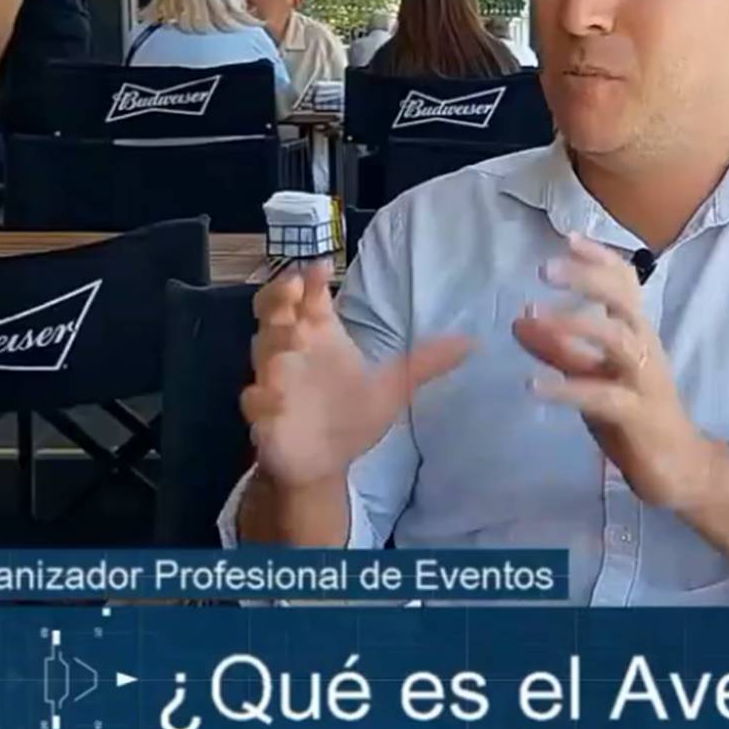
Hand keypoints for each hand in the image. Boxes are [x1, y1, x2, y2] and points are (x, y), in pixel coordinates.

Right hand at [240, 260, 470, 493]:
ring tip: (293, 333)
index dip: (311, 281)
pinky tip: (272, 396)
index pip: (311, 298)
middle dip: (278, 296)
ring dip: (275, 340)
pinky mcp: (264, 413)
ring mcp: (275, 379)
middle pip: (273, 310)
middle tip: (292, 286)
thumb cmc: (352, 416)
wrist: (326, 461)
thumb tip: (472, 342)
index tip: (319, 268)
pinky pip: (256, 399)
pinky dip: (262, 397)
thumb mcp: (394, 388)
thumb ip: (426, 363)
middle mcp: (294, 350)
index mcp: (321, 335)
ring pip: (263, 349)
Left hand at [511, 234, 717, 511]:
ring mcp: (643, 381)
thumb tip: (518, 320)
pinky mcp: (637, 415)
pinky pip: (602, 396)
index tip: (567, 237)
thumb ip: (558, 349)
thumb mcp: (591, 376)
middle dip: (587, 276)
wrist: (682, 468)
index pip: (624, 283)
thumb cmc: (635, 416)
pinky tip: (533, 385)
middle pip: (623, 299)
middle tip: (545, 267)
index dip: (599, 258)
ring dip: (573, 322)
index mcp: (636, 333)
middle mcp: (644, 348)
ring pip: (617, 338)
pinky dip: (567, 387)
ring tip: (530, 314)